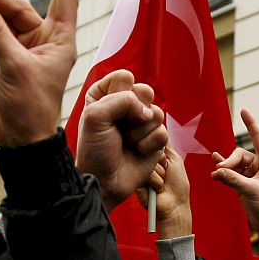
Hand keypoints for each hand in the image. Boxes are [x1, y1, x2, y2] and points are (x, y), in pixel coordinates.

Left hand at [76, 69, 167, 210]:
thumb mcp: (96, 116)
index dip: (118, 94)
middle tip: (120, 128)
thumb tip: (148, 111)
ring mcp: (141, 123)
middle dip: (134, 111)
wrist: (105, 181)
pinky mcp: (155, 140)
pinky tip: (137, 152)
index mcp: (106, 95)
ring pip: (157, 112)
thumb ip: (122, 100)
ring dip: (140, 131)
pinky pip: (164, 133)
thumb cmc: (95, 150)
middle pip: (145, 91)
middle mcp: (125, 106)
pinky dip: (149, 145)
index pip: (124, 77)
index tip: (106, 113)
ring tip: (127, 142)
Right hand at [144, 146, 192, 237]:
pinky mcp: (136, 180)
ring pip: (149, 162)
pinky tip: (158, 189)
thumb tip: (158, 127)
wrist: (174, 205)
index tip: (167, 162)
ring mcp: (139, 170)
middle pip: (150, 149)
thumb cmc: (177, 184)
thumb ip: (163, 144)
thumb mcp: (174, 159)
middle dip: (162, 163)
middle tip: (166, 173)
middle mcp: (144, 160)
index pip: (153, 141)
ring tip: (162, 183)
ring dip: (161, 174)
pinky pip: (147, 174)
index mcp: (154, 154)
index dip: (161, 151)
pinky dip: (157, 182)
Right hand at [211, 109, 258, 233]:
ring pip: (232, 164)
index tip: (244, 110)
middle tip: (221, 173)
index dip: (250, 123)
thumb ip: (232, 179)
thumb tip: (216, 171)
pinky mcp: (243, 184)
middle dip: (228, 163)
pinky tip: (214, 163)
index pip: (258, 136)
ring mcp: (251, 174)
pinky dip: (223, 170)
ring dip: (224, 168)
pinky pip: (230, 172)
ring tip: (216, 174)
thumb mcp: (250, 190)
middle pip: (238, 154)